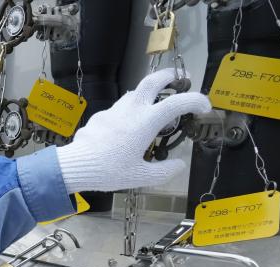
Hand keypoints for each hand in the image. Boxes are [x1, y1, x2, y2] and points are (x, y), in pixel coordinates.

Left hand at [56, 69, 211, 193]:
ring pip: (134, 93)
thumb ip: (164, 171)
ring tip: (153, 106)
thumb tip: (178, 165)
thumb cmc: (109, 171)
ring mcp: (113, 111)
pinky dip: (128, 112)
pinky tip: (125, 128)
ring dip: (147, 94)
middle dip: (170, 76)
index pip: (178, 102)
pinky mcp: (99, 117)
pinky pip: (118, 109)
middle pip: (153, 80)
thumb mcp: (141, 176)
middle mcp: (131, 110)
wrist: (75, 166)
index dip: (196, 100)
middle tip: (180, 79)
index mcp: (146, 121)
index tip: (204, 107)